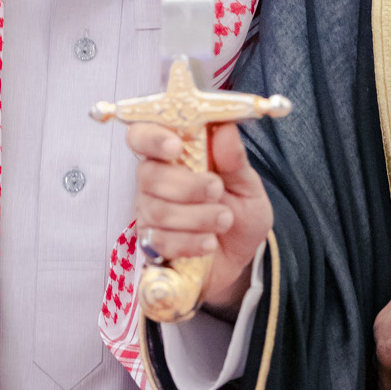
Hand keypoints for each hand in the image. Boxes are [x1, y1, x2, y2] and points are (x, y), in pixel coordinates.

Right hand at [126, 121, 271, 316]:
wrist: (239, 259)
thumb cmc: (239, 213)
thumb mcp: (248, 185)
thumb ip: (235, 160)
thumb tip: (225, 130)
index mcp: (174, 155)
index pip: (143, 135)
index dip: (152, 138)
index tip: (175, 147)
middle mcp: (154, 180)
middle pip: (149, 174)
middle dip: (187, 185)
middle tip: (217, 190)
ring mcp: (149, 212)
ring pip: (157, 210)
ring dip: (197, 216)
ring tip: (224, 220)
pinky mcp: (150, 244)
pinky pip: (160, 241)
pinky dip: (191, 242)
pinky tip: (209, 243)